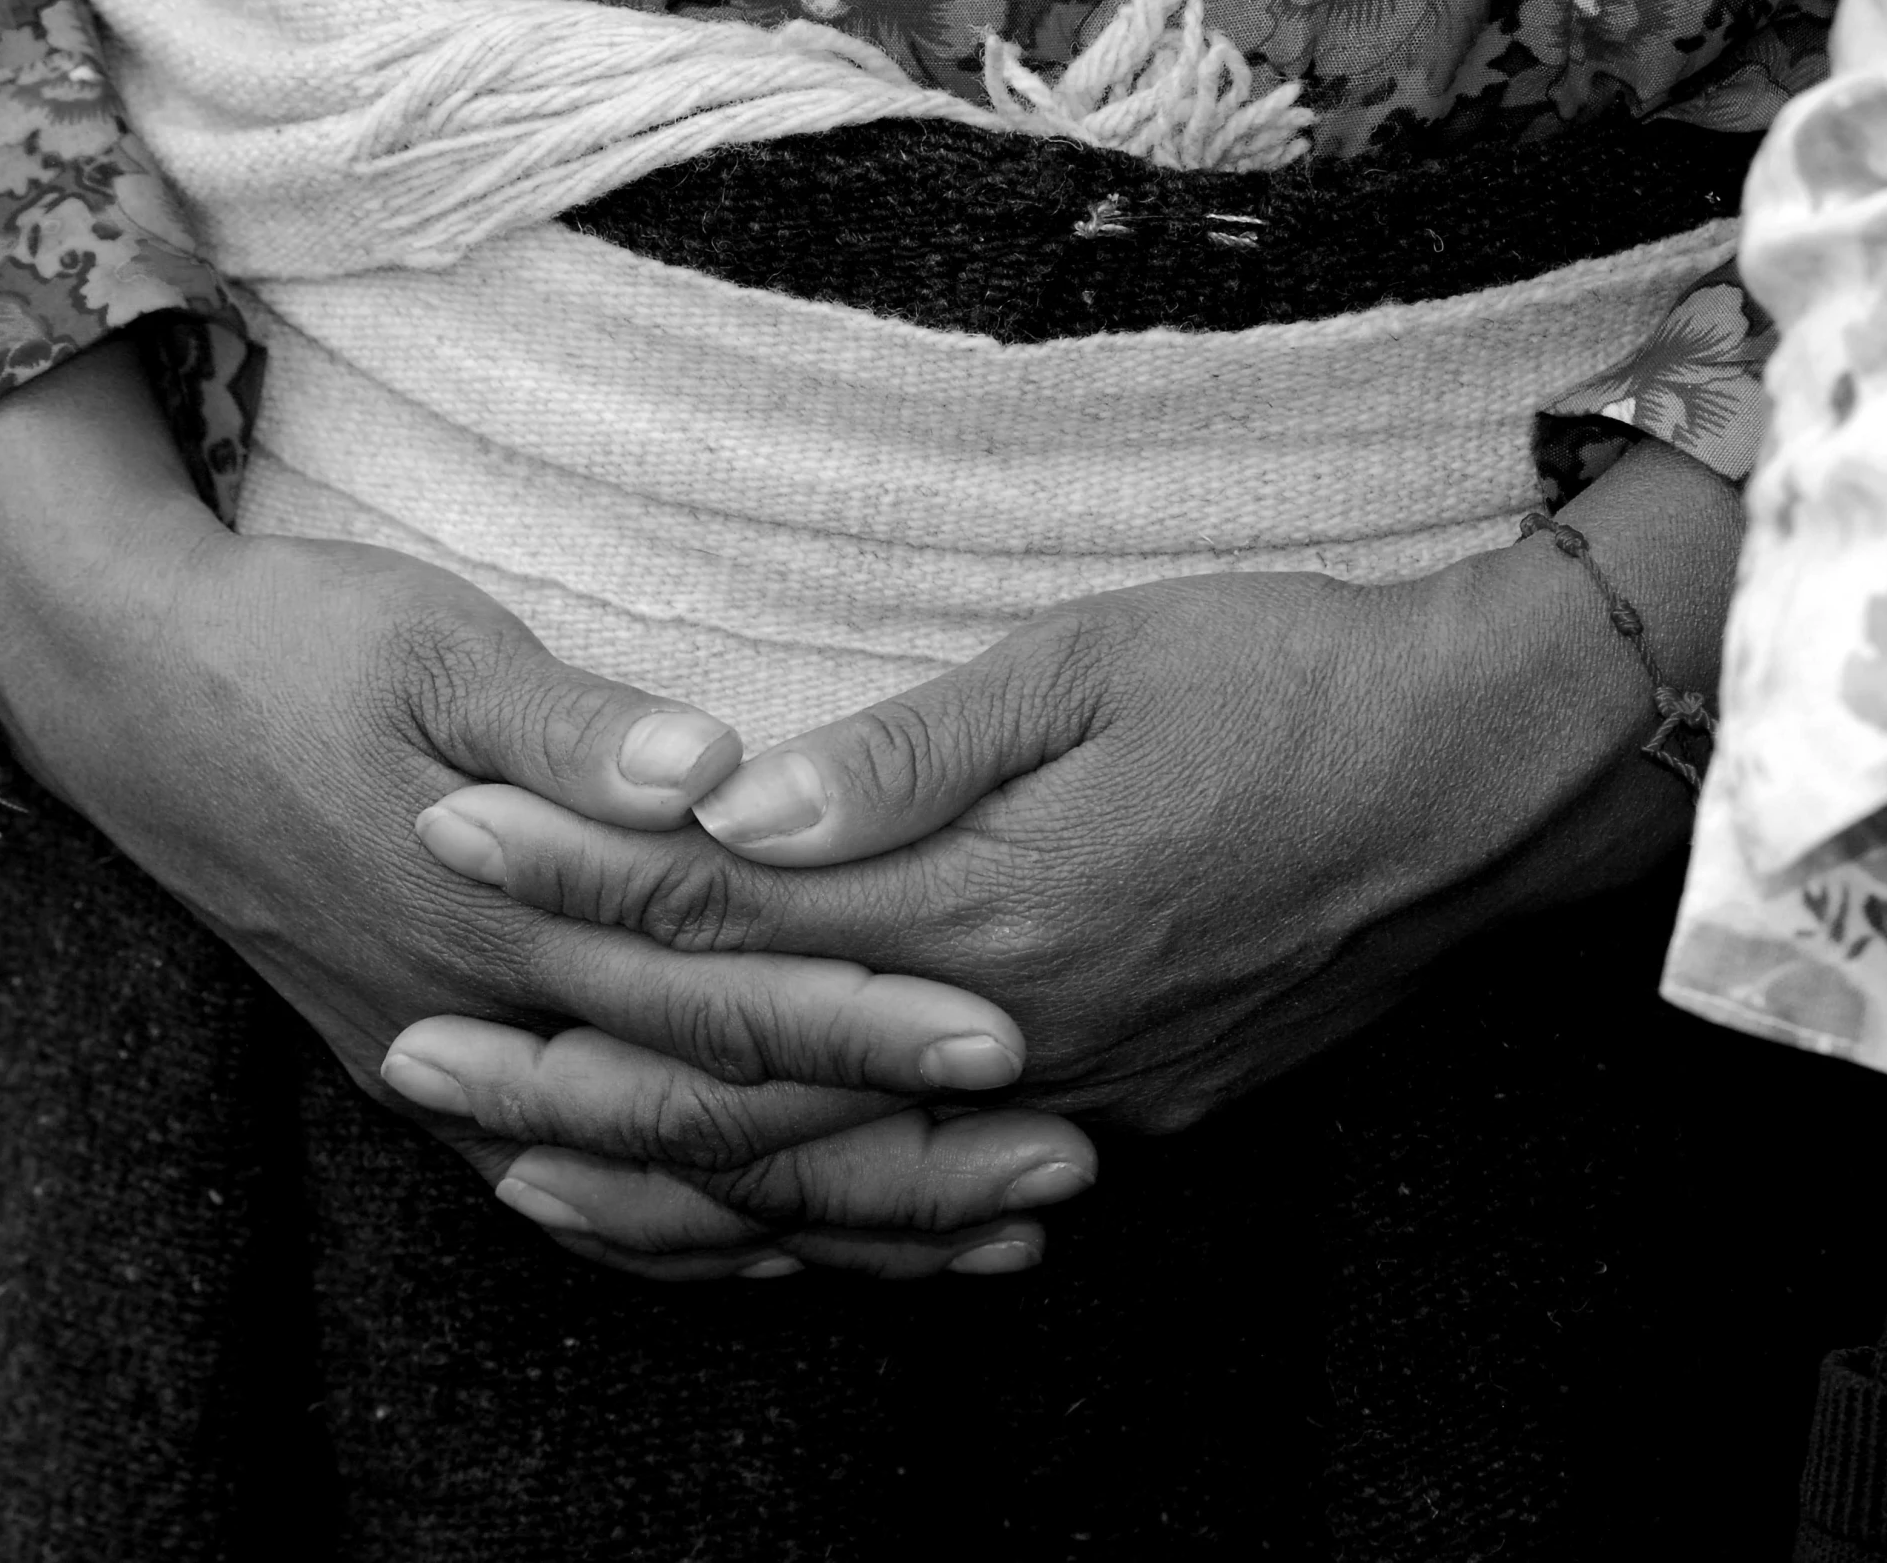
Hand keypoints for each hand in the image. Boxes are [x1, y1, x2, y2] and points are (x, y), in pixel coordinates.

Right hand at [0, 338, 1096, 1278]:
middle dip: (893, 1144)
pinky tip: (784, 1256)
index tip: (1004, 1034)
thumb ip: (566, 723)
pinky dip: (688, 1237)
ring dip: (826, 1213)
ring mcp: (459, 1065)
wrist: (142, 706)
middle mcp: (490, 1014)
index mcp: (507, 905)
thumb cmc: (303, 652)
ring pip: (666, 1179)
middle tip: (1064, 1161)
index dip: (861, 1015)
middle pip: (717, 1109)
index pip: (715, 986)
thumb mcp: (432, 645)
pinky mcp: (436, 1077)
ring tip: (985, 1235)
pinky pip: (577, 1192)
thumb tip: (704, 771)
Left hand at [389, 440, 1744, 1131]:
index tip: (442, 829)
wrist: (1477, 784)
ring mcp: (1061, 1087)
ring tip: (521, 1172)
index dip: (572, 875)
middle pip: (740, 1079)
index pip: (723, 912)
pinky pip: (920, 1191)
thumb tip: (732, 806)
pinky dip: (808, 1217)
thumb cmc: (1285, 684)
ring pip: (818, 1170)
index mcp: (981, 905)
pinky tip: (735, 1220)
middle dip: (562, 1071)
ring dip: (659, 1176)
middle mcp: (1001, 1028)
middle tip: (410, 1060)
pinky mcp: (1114, 1103)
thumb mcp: (1095, 666)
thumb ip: (906, 751)